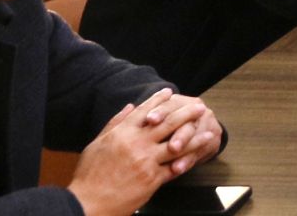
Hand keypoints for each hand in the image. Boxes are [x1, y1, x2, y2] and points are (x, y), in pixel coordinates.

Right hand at [68, 89, 208, 215]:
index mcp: (122, 133)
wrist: (88, 203)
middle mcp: (137, 144)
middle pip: (168, 123)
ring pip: (177, 144)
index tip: (170, 92)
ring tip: (209, 131)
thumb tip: (130, 107)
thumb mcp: (96, 145)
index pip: (145, 111)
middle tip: (199, 107)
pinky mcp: (152, 179)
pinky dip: (187, 161)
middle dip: (186, 113)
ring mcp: (146, 161)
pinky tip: (197, 156)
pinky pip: (174, 167)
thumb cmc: (89, 175)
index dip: (158, 100)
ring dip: (195, 136)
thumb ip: (115, 124)